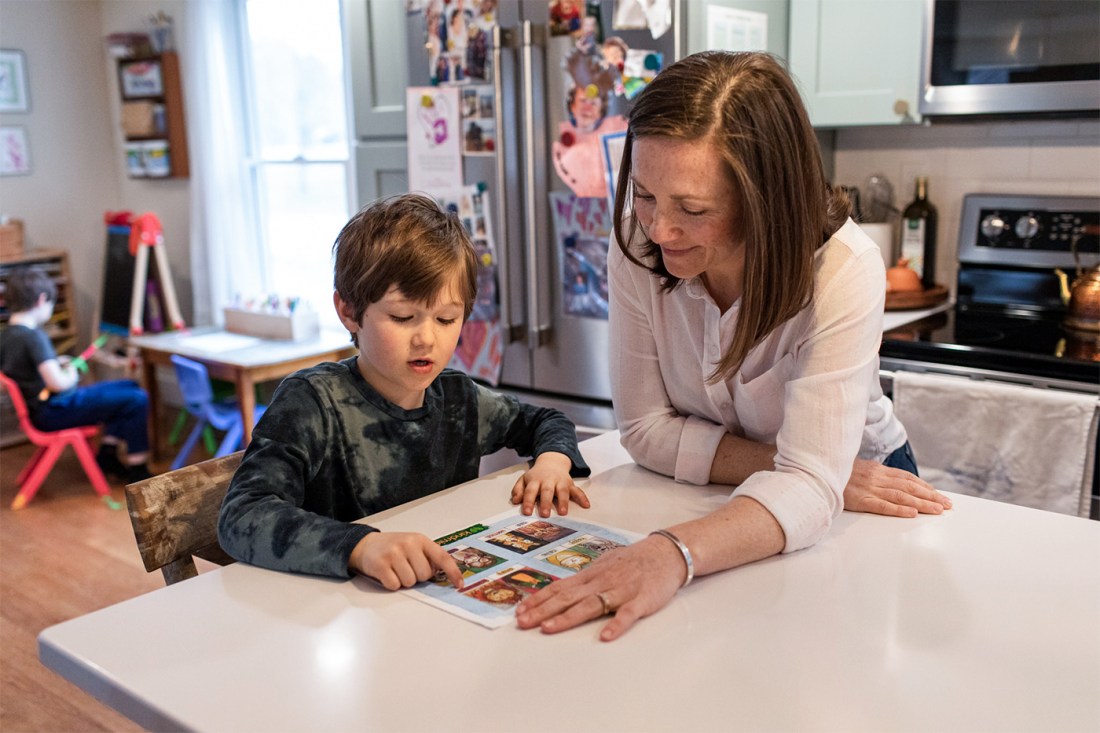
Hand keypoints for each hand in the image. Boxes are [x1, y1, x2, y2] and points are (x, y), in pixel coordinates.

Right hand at [348, 532, 462, 590]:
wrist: (365, 544)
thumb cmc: (393, 547)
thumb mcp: (413, 545)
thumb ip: (427, 556)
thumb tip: (442, 574)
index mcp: (420, 540)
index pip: (442, 557)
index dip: (453, 572)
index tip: (459, 585)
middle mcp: (408, 544)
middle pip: (424, 575)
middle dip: (417, 576)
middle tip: (406, 568)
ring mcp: (394, 553)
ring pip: (410, 582)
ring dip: (403, 581)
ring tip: (395, 570)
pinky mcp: (381, 565)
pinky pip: (395, 585)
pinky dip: (391, 584)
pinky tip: (387, 574)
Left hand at [510, 452, 589, 517]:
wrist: (552, 462)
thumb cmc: (537, 475)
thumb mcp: (524, 479)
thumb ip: (518, 490)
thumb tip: (515, 501)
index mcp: (535, 480)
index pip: (530, 491)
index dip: (528, 501)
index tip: (526, 512)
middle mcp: (548, 480)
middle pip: (547, 491)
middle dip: (546, 502)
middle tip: (545, 514)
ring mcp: (560, 482)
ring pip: (562, 491)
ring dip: (563, 501)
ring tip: (562, 512)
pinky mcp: (570, 484)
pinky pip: (577, 490)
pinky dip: (582, 497)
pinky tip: (586, 505)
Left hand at [515, 534, 683, 640]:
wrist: (666, 552)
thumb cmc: (633, 561)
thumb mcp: (604, 565)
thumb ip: (584, 580)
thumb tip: (559, 590)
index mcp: (591, 575)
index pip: (560, 588)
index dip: (539, 600)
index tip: (520, 612)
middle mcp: (601, 582)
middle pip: (568, 597)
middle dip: (543, 610)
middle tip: (522, 623)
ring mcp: (621, 590)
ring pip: (591, 605)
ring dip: (568, 617)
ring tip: (549, 628)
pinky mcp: (641, 600)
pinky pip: (628, 614)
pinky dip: (616, 624)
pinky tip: (605, 636)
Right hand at [844, 459, 951, 517]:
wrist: (815, 471)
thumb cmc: (836, 473)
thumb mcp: (857, 469)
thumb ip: (873, 475)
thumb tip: (889, 483)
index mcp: (877, 470)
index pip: (907, 478)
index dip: (925, 487)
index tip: (939, 495)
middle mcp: (876, 478)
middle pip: (909, 487)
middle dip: (930, 496)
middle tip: (947, 505)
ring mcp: (868, 488)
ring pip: (901, 496)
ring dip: (921, 503)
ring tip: (937, 510)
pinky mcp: (859, 500)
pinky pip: (882, 505)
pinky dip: (898, 509)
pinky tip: (911, 513)